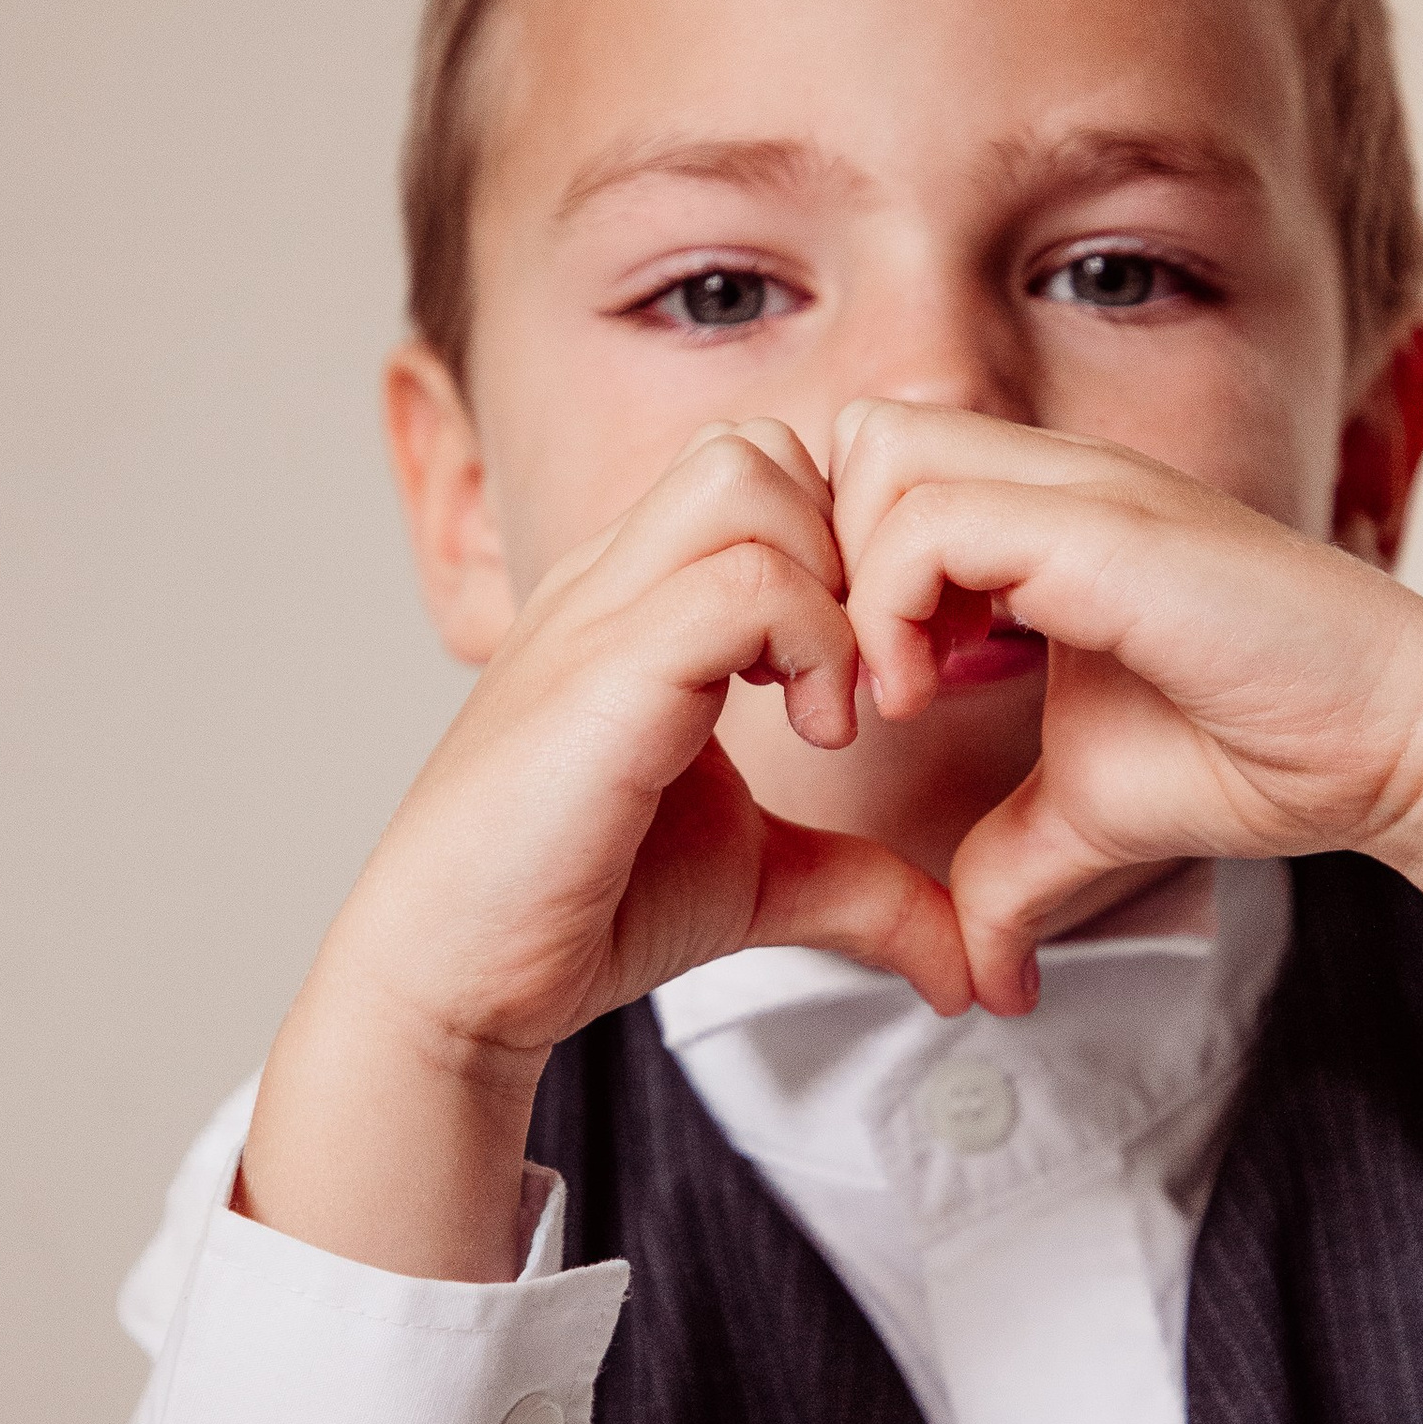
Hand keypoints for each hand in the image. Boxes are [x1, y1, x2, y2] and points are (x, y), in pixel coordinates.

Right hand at [240, 422, 965, 1276]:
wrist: (454, 978)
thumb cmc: (576, 911)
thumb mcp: (760, 881)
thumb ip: (864, 888)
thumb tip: (968, 958)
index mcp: (639, 599)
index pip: (762, 474)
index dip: (846, 549)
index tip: (876, 667)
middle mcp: (612, 582)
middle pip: (758, 445)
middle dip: (846, 541)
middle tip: (865, 668)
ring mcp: (597, 615)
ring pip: (749, 478)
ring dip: (831, 583)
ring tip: (835, 704)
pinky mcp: (599, 675)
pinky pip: (739, 583)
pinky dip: (813, 643)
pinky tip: (815, 732)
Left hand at [828, 401, 1422, 1019]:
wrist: (1392, 745)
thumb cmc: (1262, 751)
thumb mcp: (1090, 813)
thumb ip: (1012, 866)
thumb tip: (980, 969)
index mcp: (1046, 514)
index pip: (878, 466)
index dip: (841, 564)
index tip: (863, 683)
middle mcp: (1057, 475)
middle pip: (861, 436)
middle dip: (826, 556)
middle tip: (858, 679)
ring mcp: (1082, 487)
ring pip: (881, 458)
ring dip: (856, 585)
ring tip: (897, 694)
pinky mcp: (1105, 528)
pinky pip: (932, 520)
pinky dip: (895, 609)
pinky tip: (931, 698)